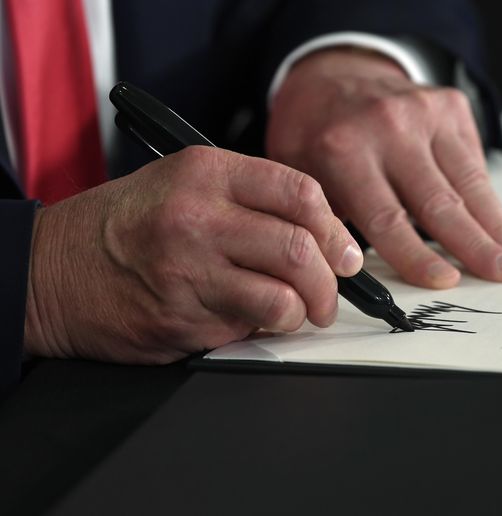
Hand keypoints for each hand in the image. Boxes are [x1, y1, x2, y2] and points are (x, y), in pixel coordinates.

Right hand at [24, 146, 362, 363]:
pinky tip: (244, 318)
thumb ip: (253, 201)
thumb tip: (326, 236)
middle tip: (330, 295)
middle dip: (331, 283)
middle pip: (301, 249)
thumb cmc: (128, 225)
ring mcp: (186, 270)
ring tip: (294, 313)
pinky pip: (246, 329)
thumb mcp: (185, 183)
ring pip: (283, 299)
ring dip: (301, 314)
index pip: (301, 193)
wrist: (52, 268)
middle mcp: (197, 217)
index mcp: (206, 172)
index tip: (346, 252)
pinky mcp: (178, 318)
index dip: (336, 230)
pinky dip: (259, 329)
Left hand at [266, 48, 501, 288]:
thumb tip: (357, 277)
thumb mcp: (299, 176)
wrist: (332, 75)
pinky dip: (490, 202)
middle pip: (440, 202)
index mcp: (344, 150)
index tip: (446, 283)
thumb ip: (326, 223)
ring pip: (470, 184)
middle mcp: (389, 127)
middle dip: (478, 247)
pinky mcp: (450, 108)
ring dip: (498, 228)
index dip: (418, 256)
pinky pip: (475, 164)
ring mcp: (425, 113)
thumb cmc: (316, 133)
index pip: (387, 218)